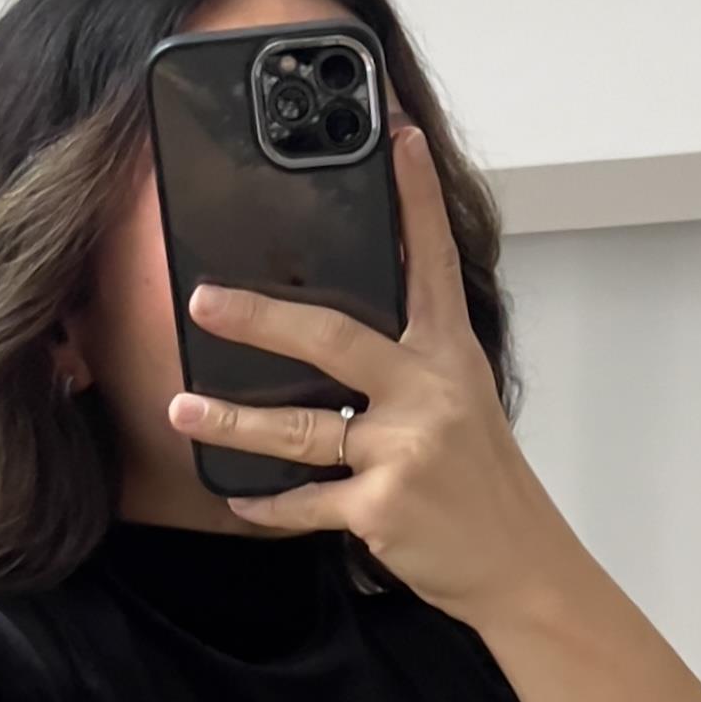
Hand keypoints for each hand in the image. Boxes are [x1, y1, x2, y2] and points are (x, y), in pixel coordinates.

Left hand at [166, 120, 578, 628]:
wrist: (518, 565)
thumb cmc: (483, 487)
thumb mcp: (462, 407)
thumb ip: (410, 369)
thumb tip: (335, 346)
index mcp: (450, 357)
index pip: (432, 262)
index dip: (415, 198)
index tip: (397, 137)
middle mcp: (427, 393)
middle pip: (333, 338)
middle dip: (260, 319)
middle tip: (203, 301)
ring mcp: (404, 450)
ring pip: (300, 428)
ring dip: (233, 421)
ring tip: (182, 408)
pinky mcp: (382, 507)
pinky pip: (307, 502)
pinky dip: (269, 506)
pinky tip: (239, 500)